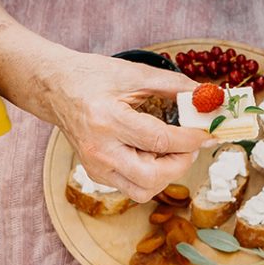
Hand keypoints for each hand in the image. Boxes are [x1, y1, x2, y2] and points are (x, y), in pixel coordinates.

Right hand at [39, 48, 205, 199]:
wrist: (55, 88)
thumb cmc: (92, 77)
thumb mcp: (134, 74)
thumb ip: (174, 86)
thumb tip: (207, 97)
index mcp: (107, 120)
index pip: (160, 141)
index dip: (191, 140)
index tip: (207, 132)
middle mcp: (99, 149)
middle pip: (152, 176)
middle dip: (181, 164)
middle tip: (191, 145)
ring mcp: (96, 167)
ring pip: (143, 191)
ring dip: (167, 174)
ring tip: (171, 149)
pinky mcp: (96, 175)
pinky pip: (132, 187)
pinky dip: (151, 175)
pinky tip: (152, 154)